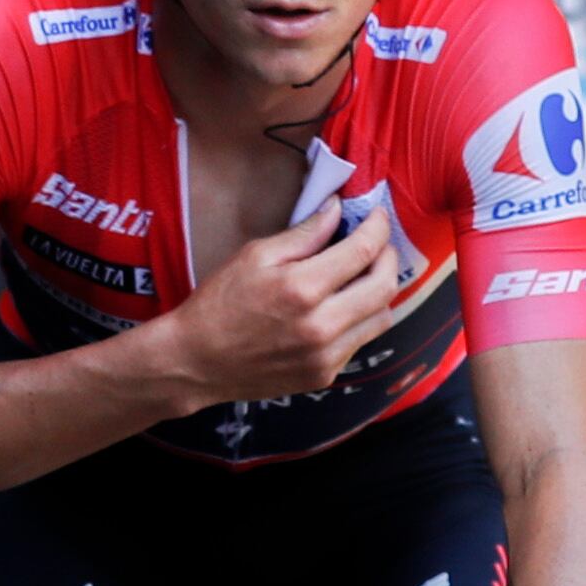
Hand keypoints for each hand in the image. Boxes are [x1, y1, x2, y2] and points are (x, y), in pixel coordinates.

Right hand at [155, 202, 408, 405]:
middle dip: (388, 257)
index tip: (378, 216)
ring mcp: (326, 356)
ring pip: (382, 317)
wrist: (196, 362)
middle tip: (377, 243)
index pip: (364, 250)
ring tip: (360, 276)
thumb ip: (303, 234)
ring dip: (378, 291)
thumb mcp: (254, 256)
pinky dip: (359, 319)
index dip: (378, 226)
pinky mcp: (324, 375)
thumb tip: (337, 210)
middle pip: (385, 286)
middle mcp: (322, 326)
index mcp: (303, 288)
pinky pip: (360, 341)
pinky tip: (338, 308)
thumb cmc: (218, 304)